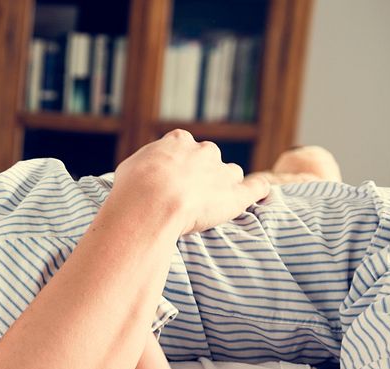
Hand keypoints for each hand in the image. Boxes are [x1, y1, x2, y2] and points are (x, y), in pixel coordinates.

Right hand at [110, 129, 270, 234]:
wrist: (151, 205)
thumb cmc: (133, 189)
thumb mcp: (128, 169)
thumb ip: (143, 167)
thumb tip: (142, 174)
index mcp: (177, 142)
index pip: (183, 145)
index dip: (177, 162)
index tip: (170, 177)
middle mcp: (203, 152)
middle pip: (209, 157)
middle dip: (202, 172)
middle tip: (187, 194)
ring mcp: (222, 172)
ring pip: (231, 174)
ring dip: (225, 184)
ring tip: (213, 203)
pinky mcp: (236, 195)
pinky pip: (257, 188)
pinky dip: (259, 189)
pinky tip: (260, 191)